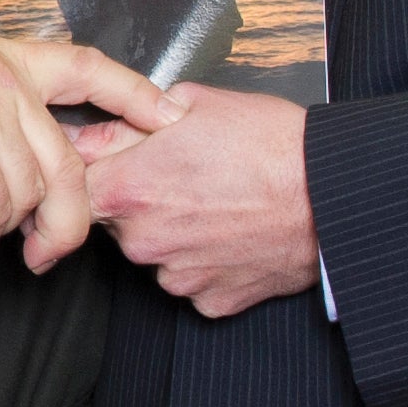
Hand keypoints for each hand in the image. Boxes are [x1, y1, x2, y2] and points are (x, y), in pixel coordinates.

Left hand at [79, 85, 316, 317]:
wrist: (333, 192)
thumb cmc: (273, 145)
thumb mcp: (195, 104)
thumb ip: (133, 118)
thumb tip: (103, 130)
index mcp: (130, 188)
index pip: (74, 190)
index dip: (91, 176)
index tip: (109, 168)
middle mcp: (145, 241)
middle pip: (118, 224)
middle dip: (141, 202)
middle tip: (185, 177)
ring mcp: (178, 277)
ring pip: (157, 255)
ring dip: (175, 234)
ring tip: (219, 203)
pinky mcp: (211, 302)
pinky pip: (194, 281)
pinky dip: (208, 262)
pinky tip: (236, 233)